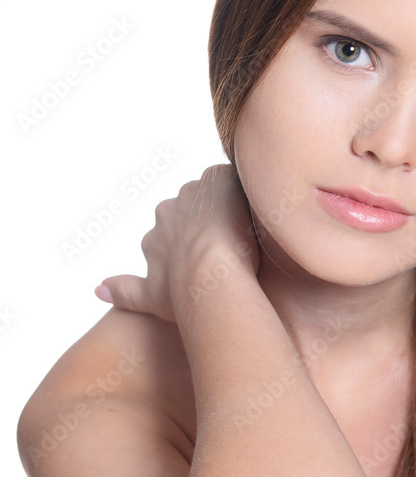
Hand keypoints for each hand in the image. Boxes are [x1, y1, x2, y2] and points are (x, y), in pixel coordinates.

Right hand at [94, 164, 260, 321]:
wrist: (210, 275)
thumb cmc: (183, 294)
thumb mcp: (148, 299)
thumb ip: (123, 292)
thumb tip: (96, 289)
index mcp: (155, 232)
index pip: (174, 229)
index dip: (195, 242)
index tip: (212, 257)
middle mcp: (168, 208)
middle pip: (192, 209)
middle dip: (210, 222)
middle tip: (236, 244)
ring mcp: (193, 193)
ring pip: (213, 194)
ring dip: (228, 206)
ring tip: (252, 229)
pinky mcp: (217, 180)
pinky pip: (231, 178)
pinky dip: (243, 190)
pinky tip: (258, 210)